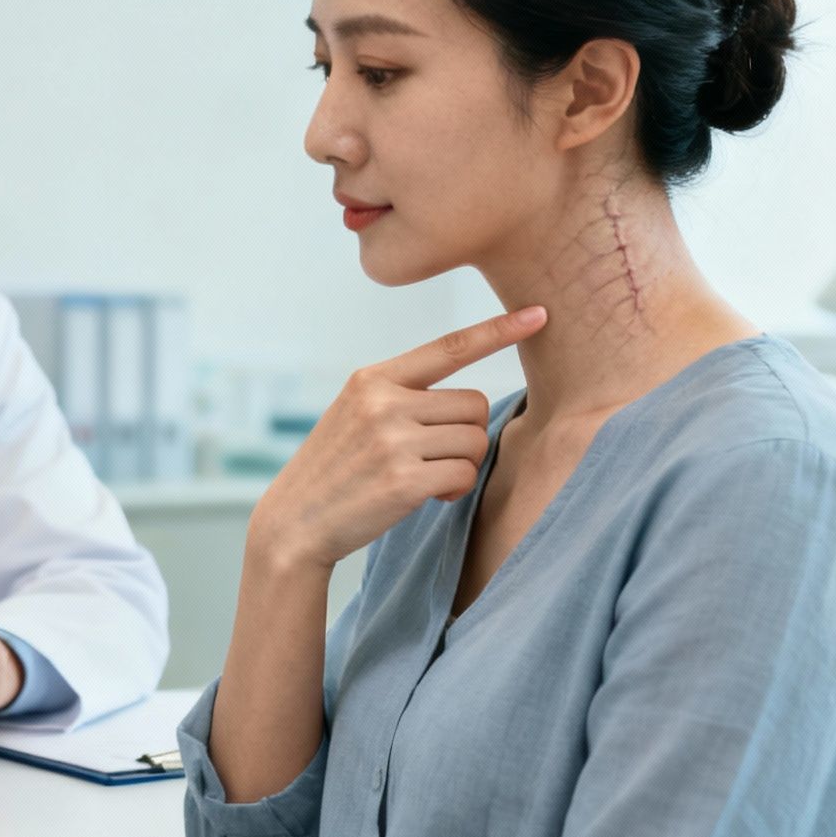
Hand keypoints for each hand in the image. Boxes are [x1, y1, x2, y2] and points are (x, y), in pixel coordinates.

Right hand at [252, 306, 547, 571]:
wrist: (295, 522)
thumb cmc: (337, 469)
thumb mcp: (356, 414)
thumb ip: (402, 397)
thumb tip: (468, 403)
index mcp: (372, 379)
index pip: (449, 347)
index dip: (498, 330)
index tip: (540, 314)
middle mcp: (383, 402)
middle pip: (474, 404)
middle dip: (466, 434)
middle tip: (433, 457)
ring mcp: (392, 440)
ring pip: (474, 441)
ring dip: (461, 465)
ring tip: (424, 477)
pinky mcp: (404, 480)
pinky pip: (465, 475)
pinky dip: (455, 490)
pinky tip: (427, 496)